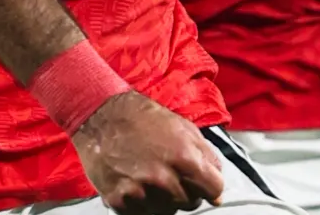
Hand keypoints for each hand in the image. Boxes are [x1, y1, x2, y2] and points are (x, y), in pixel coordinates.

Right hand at [70, 91, 224, 214]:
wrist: (101, 116)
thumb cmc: (142, 118)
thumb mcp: (183, 127)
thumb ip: (206, 156)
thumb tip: (218, 185)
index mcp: (184, 157)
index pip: (214, 189)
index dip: (211, 187)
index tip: (204, 185)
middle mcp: (163, 178)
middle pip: (190, 203)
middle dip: (186, 192)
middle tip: (171, 175)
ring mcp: (141, 192)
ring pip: (167, 212)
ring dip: (163, 199)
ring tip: (151, 177)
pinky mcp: (120, 201)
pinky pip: (142, 214)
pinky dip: (142, 204)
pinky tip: (136, 183)